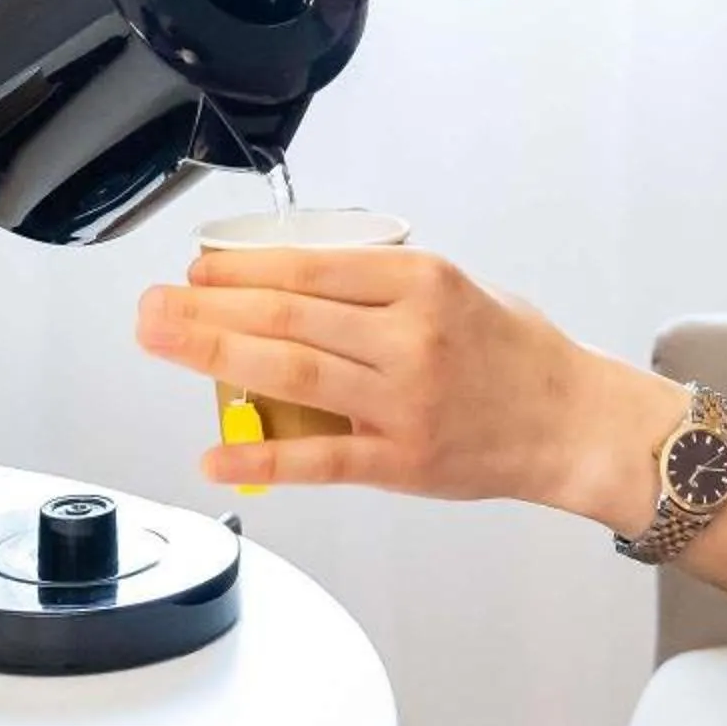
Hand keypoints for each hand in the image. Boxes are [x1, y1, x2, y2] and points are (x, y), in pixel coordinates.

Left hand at [134, 243, 677, 510]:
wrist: (574, 423)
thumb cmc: (519, 354)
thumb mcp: (461, 287)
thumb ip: (386, 284)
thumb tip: (299, 280)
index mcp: (422, 282)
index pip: (310, 265)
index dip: (242, 267)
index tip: (198, 270)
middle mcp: (409, 336)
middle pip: (286, 314)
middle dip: (205, 308)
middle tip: (152, 306)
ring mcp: (403, 401)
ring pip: (289, 373)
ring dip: (213, 357)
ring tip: (162, 345)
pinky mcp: (401, 460)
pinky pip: (319, 459)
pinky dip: (262, 458)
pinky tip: (216, 455)